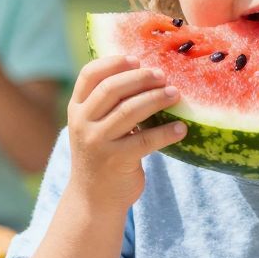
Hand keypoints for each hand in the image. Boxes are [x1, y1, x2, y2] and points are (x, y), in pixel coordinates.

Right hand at [63, 55, 186, 211]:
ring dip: (156, 99)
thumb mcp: (95, 126)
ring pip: (129, 111)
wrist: (94, 198)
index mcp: (77, 109)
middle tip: (163, 76)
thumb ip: (109, 104)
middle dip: (140, 78)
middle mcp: (83, 123)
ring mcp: (97, 142)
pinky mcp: (116, 161)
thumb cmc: (103, 154)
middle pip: (111, 89)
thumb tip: (148, 74)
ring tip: (176, 94)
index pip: (89, 75)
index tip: (136, 59)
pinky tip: (182, 128)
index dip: (113, 62)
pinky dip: (166, 132)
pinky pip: (145, 140)